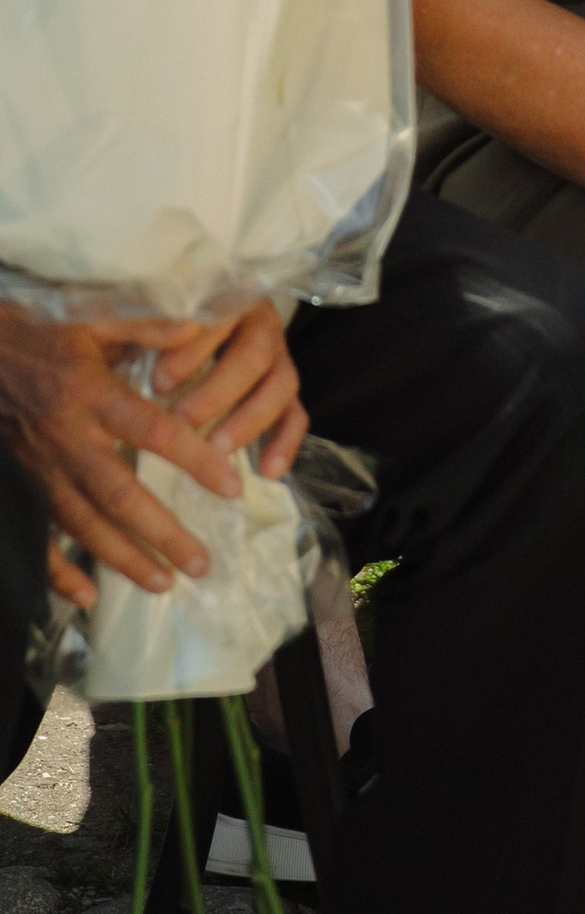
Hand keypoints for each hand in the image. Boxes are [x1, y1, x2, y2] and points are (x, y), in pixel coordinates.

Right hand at [0, 300, 305, 612]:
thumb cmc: (44, 333)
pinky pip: (39, 535)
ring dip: (123, 558)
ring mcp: (42, 468)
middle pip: (119, 495)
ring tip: (164, 584)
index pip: (152, 432)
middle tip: (201, 563)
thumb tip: (199, 325)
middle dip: (161, 534)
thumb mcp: (95, 317)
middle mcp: (68, 439)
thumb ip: (149, 324)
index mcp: (91, 394)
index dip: (193, 460)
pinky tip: (86, 596)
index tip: (230, 485)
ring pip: (84, 523)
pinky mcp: (25, 484)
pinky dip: (58, 571)